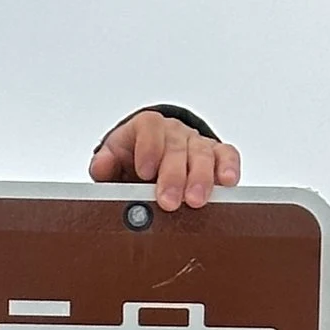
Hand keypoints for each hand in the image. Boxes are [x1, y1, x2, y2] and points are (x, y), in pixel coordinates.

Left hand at [89, 109, 241, 210]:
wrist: (151, 160)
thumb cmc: (132, 163)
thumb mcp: (113, 163)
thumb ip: (105, 165)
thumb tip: (101, 166)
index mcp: (146, 128)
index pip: (149, 128)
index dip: (148, 148)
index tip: (145, 171)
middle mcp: (173, 133)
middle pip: (176, 147)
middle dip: (173, 175)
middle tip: (169, 200)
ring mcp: (196, 143)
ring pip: (202, 154)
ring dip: (200, 178)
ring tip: (196, 200)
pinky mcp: (216, 155)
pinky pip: (226, 155)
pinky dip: (228, 167)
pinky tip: (227, 182)